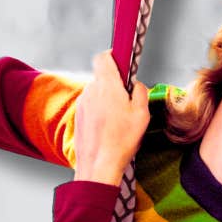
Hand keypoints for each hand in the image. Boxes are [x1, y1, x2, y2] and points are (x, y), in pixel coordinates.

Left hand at [73, 51, 150, 184]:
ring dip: (107, 99)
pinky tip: (109, 127)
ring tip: (119, 118)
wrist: (98, 165)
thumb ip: (140, 92)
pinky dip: (100, 111)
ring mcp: (82, 104)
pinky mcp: (79, 116)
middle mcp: (91, 91)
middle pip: (102, 76)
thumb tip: (135, 86)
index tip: (123, 62)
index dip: (113, 56)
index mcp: (106, 85)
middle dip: (115, 83)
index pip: (103, 57)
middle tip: (127, 99)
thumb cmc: (120, 141)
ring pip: (97, 93)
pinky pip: (91, 106)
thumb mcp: (142, 114)